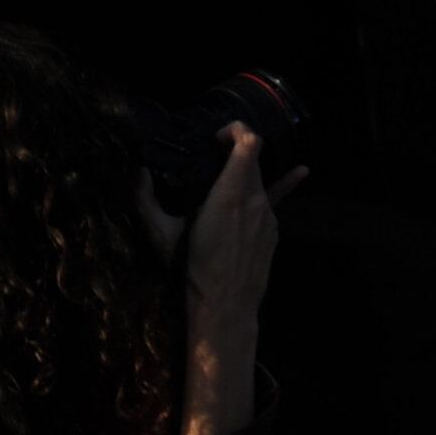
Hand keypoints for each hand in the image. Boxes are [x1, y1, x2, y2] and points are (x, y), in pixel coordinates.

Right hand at [150, 127, 297, 331]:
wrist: (226, 304)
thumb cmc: (191, 269)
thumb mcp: (161, 234)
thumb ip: (144, 201)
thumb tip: (137, 174)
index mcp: (229, 195)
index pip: (249, 145)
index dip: (238, 130)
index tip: (220, 135)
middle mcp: (255, 200)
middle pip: (253, 160)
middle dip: (236, 150)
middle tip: (216, 150)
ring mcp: (269, 216)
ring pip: (261, 182)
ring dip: (246, 173)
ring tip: (228, 174)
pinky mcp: (274, 230)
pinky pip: (274, 201)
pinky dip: (275, 186)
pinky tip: (298, 172)